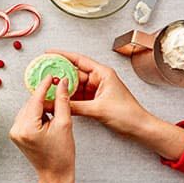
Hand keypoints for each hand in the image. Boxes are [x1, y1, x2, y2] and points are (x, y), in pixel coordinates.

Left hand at [9, 75, 74, 182]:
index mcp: (27, 127)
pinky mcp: (16, 134)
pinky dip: (36, 115)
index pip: (35, 99)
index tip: (50, 77)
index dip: (44, 86)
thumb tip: (61, 83)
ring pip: (28, 109)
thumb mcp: (65, 125)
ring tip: (55, 115)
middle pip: (31, 104)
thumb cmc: (62, 154)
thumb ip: (61, 101)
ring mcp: (14, 132)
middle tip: (58, 95)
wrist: (55, 174)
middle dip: (44, 99)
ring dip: (41, 107)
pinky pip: (26, 117)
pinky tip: (47, 120)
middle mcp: (17, 129)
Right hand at [48, 50, 183, 160]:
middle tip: (43, 74)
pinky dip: (68, 98)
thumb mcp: (98, 109)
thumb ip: (74, 107)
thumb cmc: (128, 115)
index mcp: (103, 73)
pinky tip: (58, 99)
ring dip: (62, 88)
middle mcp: (99, 79)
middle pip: (74, 73)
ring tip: (47, 88)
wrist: (140, 128)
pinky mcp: (95, 100)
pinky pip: (77, 96)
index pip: (79, 60)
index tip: (48, 53)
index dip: (62, 55)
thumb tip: (55, 104)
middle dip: (59, 74)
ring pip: (74, 86)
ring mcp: (96, 90)